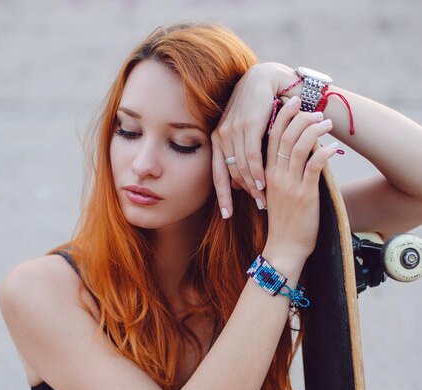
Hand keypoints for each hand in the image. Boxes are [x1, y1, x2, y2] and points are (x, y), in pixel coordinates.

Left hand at [211, 63, 279, 215]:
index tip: (227, 216)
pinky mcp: (248, 124)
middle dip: (245, 195)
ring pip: (242, 167)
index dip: (222, 197)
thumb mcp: (245, 135)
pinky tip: (264, 183)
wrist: (265, 80)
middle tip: (259, 209)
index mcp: (216, 141)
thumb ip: (240, 157)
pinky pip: (252, 155)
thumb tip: (239, 183)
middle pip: (231, 174)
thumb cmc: (257, 111)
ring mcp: (233, 130)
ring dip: (253, 187)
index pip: (217, 175)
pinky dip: (258, 172)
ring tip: (264, 201)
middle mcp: (221, 136)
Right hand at [264, 98, 338, 258]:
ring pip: (298, 148)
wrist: (284, 248)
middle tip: (313, 107)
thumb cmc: (284, 223)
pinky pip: (314, 166)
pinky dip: (324, 153)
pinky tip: (333, 147)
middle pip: (284, 137)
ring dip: (314, 131)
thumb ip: (282, 175)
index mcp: (267, 175)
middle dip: (298, 117)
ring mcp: (289, 185)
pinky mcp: (304, 194)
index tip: (291, 102)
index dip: (281, 117)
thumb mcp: (277, 195)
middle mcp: (275, 176)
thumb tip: (298, 156)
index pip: (271, 138)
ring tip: (326, 121)